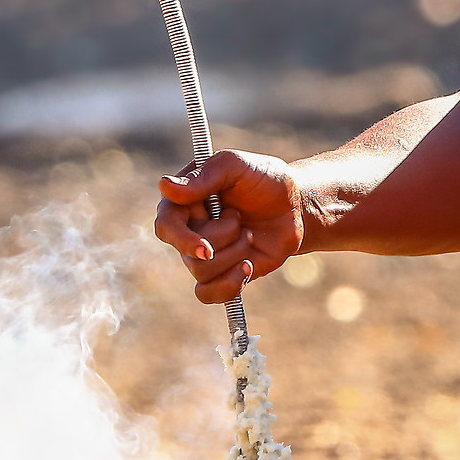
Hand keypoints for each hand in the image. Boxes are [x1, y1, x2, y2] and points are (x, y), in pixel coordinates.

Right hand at [154, 151, 304, 303]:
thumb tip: (165, 186)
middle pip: (188, 253)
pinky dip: (229, 285)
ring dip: (235, 253)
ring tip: (250, 234)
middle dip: (222, 239)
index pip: (166, 226)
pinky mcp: (222, 272)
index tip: (205, 247)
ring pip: (202, 272)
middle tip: (239, 217)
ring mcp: (205, 254)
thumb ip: (205, 176)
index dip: (182, 240)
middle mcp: (189, 230)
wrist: (294, 205)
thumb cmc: (263, 178)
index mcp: (184, 202)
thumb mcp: (237, 165)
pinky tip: (248, 266)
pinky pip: (208, 293)